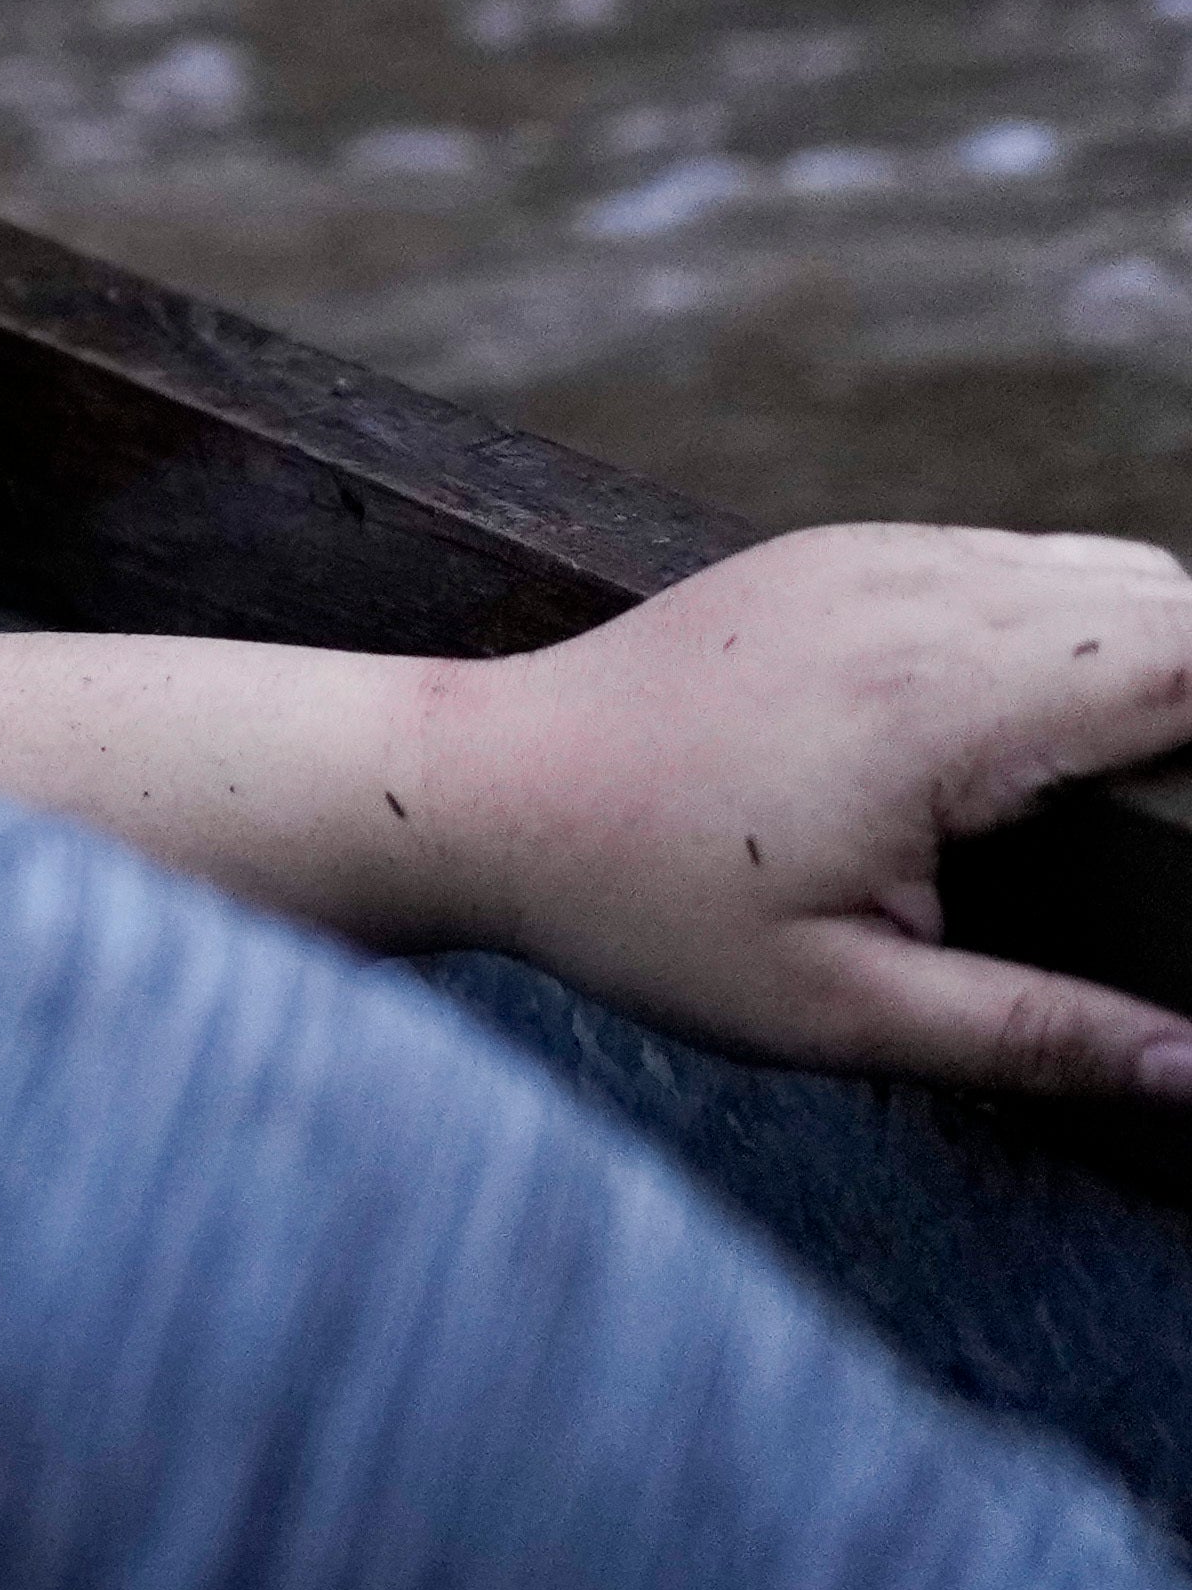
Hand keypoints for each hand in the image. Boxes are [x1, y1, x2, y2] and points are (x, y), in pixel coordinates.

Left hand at [415, 523, 1191, 1103]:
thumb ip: (1037, 1036)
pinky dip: (1070, 625)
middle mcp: (913, 592)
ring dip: (1152, 658)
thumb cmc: (636, 904)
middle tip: (1173, 828)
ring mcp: (868, 556)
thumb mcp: (837, 1012)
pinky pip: (1009, 561)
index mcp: (935, 696)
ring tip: (1134, 792)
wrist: (468, 787)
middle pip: (1165, 600)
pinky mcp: (834, 553)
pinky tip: (1047, 729)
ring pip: (1097, 568)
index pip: (1182, 653)